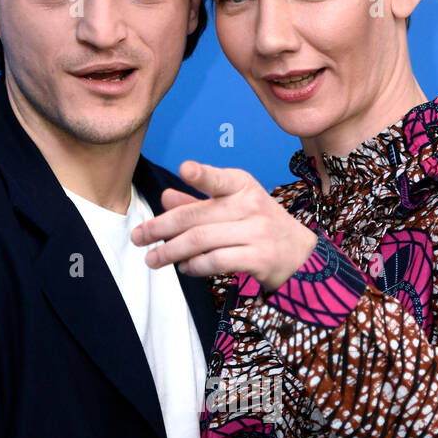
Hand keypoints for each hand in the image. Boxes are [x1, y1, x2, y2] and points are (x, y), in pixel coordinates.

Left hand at [129, 160, 317, 291]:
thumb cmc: (259, 227)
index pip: (218, 179)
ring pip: (202, 240)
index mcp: (243, 186)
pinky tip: (184, 268)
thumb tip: (166, 197)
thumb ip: (199, 203)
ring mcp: (256, 232)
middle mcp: (251, 206)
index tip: (184, 169)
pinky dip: (195, 266)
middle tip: (138, 237)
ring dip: (171, 252)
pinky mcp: (258, 258)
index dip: (202, 174)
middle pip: (196, 216)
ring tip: (153, 259)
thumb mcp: (234, 207)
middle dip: (161, 227)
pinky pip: (217, 261)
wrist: (299, 255)